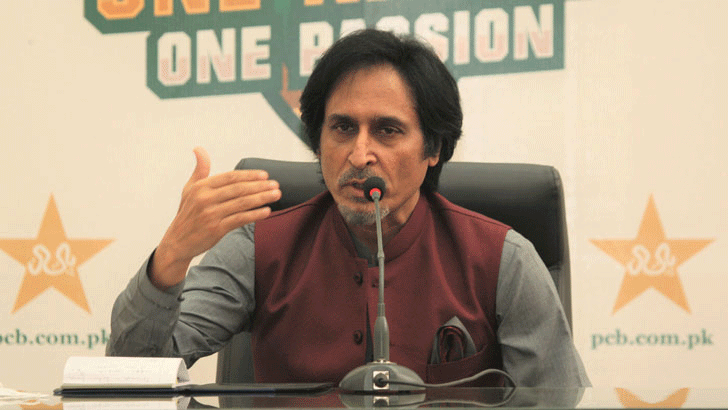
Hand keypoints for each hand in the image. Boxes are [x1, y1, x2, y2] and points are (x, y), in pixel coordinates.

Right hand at [150, 147, 280, 288]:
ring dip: (262, 198)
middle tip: (276, 185)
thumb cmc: (188, 213)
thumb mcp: (190, 189)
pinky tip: (267, 211)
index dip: (249, 175)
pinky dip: (255, 215)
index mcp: (201, 187)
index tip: (265, 175)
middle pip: (239, 189)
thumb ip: (200, 170)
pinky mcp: (216, 229)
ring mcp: (211, 214)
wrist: (178, 241)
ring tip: (276, 195)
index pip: (230, 177)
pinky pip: (240, 219)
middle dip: (260, 186)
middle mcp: (205, 199)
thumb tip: (198, 149)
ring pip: (242, 203)